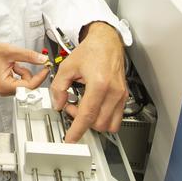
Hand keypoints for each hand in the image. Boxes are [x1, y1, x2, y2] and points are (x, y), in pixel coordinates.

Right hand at [0, 42, 49, 96]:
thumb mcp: (12, 51)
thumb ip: (29, 56)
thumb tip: (42, 59)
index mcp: (4, 85)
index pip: (29, 86)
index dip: (40, 77)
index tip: (46, 68)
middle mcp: (5, 90)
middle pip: (28, 86)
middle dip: (30, 73)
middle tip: (28, 61)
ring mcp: (7, 89)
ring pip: (26, 84)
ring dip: (25, 72)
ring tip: (15, 64)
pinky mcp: (9, 86)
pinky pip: (22, 82)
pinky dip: (22, 73)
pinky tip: (14, 67)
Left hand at [49, 22, 126, 142]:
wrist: (106, 42)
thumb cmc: (91, 51)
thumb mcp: (67, 66)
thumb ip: (59, 87)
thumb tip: (58, 104)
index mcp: (99, 84)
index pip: (87, 115)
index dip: (77, 129)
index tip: (71, 138)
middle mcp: (113, 92)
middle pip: (99, 123)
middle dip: (83, 122)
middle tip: (71, 107)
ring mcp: (121, 95)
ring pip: (110, 124)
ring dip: (94, 122)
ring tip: (83, 107)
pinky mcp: (124, 96)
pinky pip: (116, 117)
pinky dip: (103, 117)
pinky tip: (93, 105)